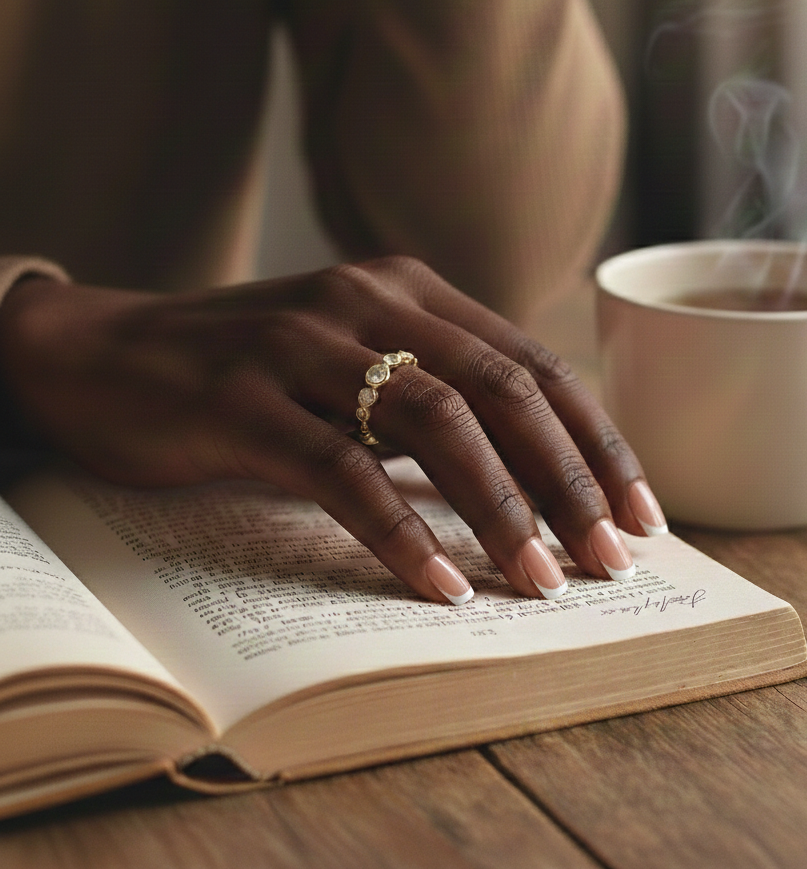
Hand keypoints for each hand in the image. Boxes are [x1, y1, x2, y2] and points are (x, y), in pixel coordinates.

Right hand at [0, 258, 667, 603]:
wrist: (104, 351)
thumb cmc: (249, 370)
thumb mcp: (353, 362)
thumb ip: (429, 395)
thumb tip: (530, 481)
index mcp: (409, 289)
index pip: (532, 365)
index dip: (595, 440)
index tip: (636, 512)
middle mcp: (368, 299)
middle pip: (504, 390)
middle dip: (570, 481)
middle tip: (609, 558)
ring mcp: (302, 342)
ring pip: (437, 425)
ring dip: (502, 510)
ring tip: (540, 581)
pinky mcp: (242, 398)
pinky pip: (343, 471)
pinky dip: (400, 533)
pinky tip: (439, 585)